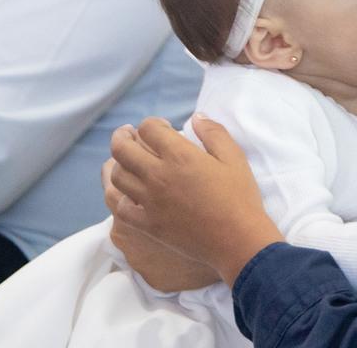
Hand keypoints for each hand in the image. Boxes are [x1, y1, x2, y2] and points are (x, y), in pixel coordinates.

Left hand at [109, 114, 283, 285]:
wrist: (236, 240)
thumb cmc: (239, 196)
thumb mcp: (234, 157)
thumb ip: (214, 132)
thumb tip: (196, 116)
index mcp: (180, 155)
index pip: (148, 128)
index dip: (152, 123)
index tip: (161, 128)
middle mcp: (158, 175)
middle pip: (122, 149)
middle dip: (122, 136)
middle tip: (126, 134)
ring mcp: (150, 201)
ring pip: (117, 177)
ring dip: (119, 164)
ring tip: (127, 162)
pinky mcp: (148, 224)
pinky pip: (121, 207)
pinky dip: (121, 197)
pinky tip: (131, 194)